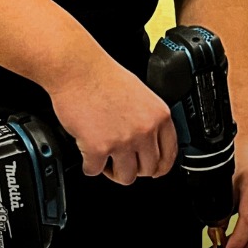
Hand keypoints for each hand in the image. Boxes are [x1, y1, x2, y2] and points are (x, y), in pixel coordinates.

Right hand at [49, 58, 178, 185]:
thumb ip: (148, 119)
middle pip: (148, 170)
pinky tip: (86, 152)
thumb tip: (149, 142)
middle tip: (122, 160)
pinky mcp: (98, 148)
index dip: (159, 166)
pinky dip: (89, 165)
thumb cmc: (102, 76)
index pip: (169, 155)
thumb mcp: (141, 94)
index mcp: (159, 116)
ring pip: (125, 177)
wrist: (78, 69)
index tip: (153, 170)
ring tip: (104, 158)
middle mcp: (145, 130)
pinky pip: (95, 171)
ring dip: (113, 171)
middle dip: (134, 169)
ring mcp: (123, 141)